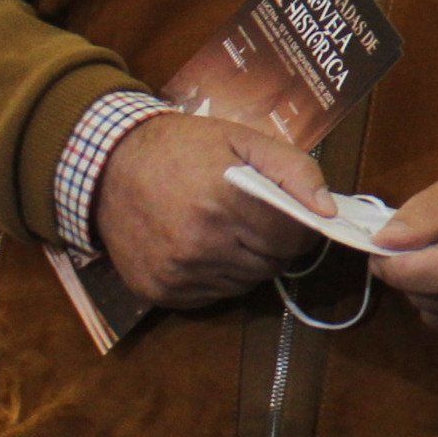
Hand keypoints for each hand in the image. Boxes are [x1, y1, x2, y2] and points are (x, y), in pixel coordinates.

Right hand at [97, 112, 327, 307]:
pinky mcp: (159, 291)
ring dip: (249, 262)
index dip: (302, 229)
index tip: (296, 217)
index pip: (292, 238)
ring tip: (230, 231)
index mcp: (225, 202)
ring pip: (245, 283)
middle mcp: (201, 244)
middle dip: (277, 245)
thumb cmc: (183, 147)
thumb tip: (328, 210)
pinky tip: (205, 248)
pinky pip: (212, 295)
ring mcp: (178, 272)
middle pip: (271, 264)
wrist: (108, 166)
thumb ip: (294, 170)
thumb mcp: (242, 141)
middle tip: (259, 220)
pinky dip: (218, 276)